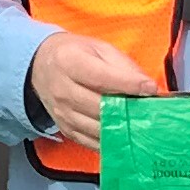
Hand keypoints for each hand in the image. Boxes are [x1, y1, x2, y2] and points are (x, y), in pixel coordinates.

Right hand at [28, 28, 164, 151]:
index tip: (150, 89)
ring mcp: (62, 113)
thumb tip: (147, 86)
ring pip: (97, 128)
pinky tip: (124, 135)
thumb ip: (123, 65)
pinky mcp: (65, 129)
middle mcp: (62, 90)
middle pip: (100, 107)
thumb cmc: (74, 54)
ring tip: (141, 124)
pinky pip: (90, 141)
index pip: (102, 78)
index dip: (128, 84)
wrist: (40, 66)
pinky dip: (109, 140)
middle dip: (127, 109)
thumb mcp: (98, 48)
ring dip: (121, 128)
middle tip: (149, 110)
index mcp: (70, 63)